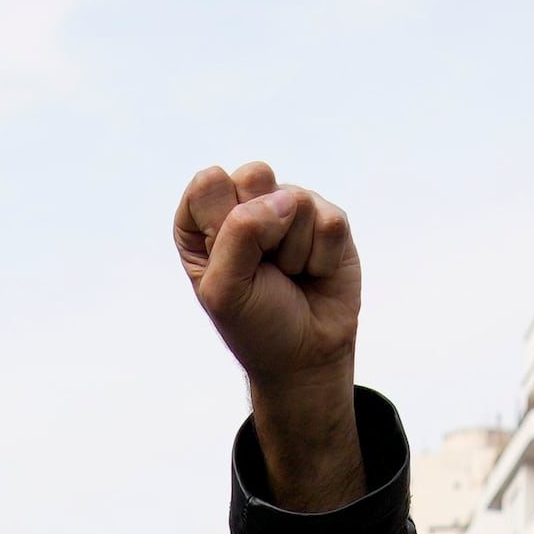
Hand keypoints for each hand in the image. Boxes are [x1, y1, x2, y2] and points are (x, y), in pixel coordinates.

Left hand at [172, 163, 364, 509]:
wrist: (305, 357)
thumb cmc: (255, 323)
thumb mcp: (225, 288)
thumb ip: (241, 233)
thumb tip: (289, 197)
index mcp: (203, 218)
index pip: (209, 183)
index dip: (223, 226)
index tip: (231, 265)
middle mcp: (245, 204)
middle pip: (254, 176)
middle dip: (261, 231)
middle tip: (262, 267)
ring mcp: (289, 207)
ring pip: (296, 201)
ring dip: (293, 252)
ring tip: (290, 275)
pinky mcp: (328, 219)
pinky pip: (330, 222)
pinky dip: (322, 258)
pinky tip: (315, 273)